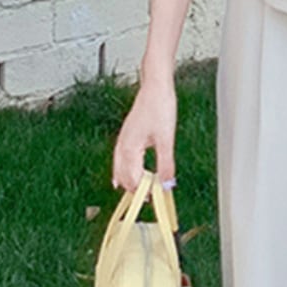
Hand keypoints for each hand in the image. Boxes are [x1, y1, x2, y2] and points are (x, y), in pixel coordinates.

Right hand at [111, 75, 176, 191]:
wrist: (155, 87)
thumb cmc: (159, 108)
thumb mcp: (166, 140)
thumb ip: (165, 165)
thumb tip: (167, 185)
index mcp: (130, 149)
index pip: (133, 180)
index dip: (144, 192)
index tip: (156, 198)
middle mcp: (122, 146)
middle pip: (123, 177)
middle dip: (135, 190)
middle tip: (151, 198)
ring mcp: (122, 141)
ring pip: (119, 169)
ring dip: (129, 182)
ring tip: (140, 193)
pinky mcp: (126, 137)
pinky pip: (120, 160)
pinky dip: (123, 171)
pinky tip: (126, 175)